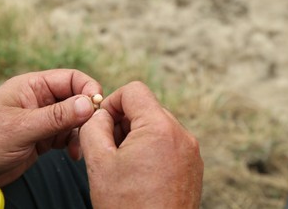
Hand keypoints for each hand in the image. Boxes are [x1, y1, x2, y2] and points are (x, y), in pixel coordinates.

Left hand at [0, 69, 100, 206]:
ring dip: (80, 132)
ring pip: (75, 119)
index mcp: (32, 86)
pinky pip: (68, 135)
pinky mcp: (45, 136)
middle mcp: (40, 99)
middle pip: (76, 98)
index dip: (87, 89)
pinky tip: (73, 154)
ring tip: (77, 146)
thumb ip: (55, 116)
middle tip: (91, 130)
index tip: (97, 106)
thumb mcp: (20, 128)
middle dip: (86, 114)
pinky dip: (74, 143)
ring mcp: (43, 118)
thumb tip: (88, 104)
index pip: (70, 78)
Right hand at [80, 81, 203, 208]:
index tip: (103, 124)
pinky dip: (152, 148)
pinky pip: (169, 142)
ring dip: (137, 135)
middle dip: (124, 121)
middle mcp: (181, 134)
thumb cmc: (128, 207)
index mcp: (160, 127)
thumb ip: (94, 126)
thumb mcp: (99, 162)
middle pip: (146, 107)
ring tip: (125, 163)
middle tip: (110, 148)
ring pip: (157, 124)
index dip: (112, 102)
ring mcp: (191, 150)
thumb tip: (100, 114)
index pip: (134, 91)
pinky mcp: (193, 165)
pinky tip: (141, 171)